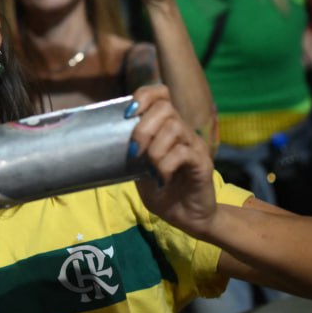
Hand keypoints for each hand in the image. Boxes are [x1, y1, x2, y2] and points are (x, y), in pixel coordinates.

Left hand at [126, 85, 218, 237]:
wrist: (188, 219)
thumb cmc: (163, 193)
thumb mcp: (139, 171)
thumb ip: (132, 153)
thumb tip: (108, 139)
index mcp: (166, 128)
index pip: (160, 93)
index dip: (144, 96)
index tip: (128, 114)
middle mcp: (183, 131)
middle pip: (165, 107)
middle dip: (143, 128)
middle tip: (135, 152)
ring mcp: (194, 146)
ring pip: (174, 128)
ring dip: (155, 149)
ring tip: (151, 169)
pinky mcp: (202, 163)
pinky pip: (183, 153)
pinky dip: (166, 165)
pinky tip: (162, 179)